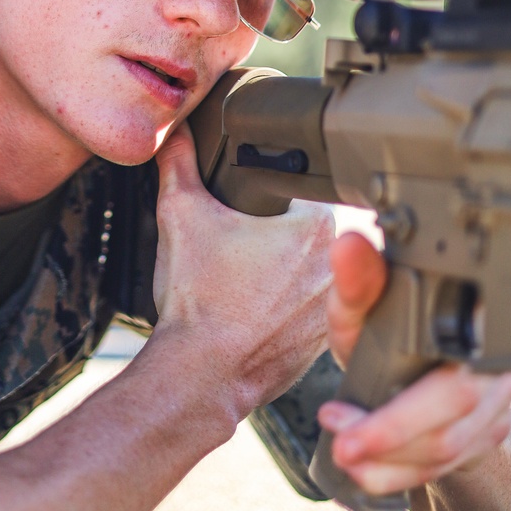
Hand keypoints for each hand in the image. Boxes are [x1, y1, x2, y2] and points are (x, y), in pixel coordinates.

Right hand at [150, 124, 333, 417]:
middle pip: (307, 231)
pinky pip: (309, 311)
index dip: (268, 198)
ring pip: (311, 272)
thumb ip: (179, 165)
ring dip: (286, 274)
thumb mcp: (180, 216)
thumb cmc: (199, 303)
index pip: (301, 190)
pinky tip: (255, 313)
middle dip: (277, 236)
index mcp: (315, 225)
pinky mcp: (325, 341)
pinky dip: (286, 310)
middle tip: (240, 250)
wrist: (200, 375)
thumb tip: (173, 135)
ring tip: (246, 284)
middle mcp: (336, 265)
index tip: (246, 214)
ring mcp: (333, 307)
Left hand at [318, 232, 510, 493]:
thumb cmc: (392, 329)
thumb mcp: (366, 310)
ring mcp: (500, 401)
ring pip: (450, 448)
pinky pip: (449, 464)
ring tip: (344, 455)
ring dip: (389, 462)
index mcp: (473, 320)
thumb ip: (357, 283)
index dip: (396, 410)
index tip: (336, 413)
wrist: (428, 362)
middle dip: (387, 438)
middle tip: (339, 446)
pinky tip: (367, 471)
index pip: (449, 370)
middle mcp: (498, 362)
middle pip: (453, 416)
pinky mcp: (491, 432)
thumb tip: (348, 245)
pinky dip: (400, 475)